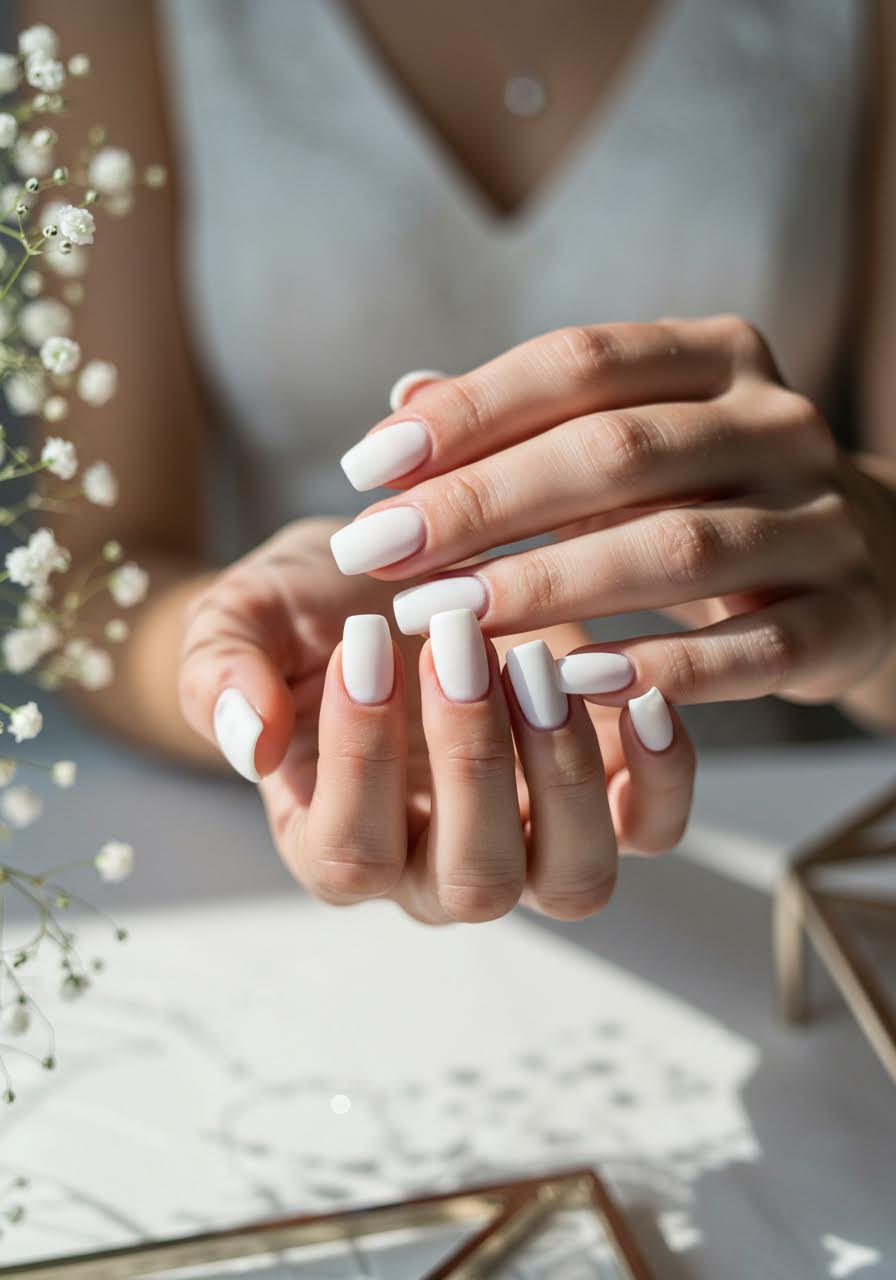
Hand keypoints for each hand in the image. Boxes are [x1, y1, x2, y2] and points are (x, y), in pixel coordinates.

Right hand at [178, 520, 694, 921]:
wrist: (384, 584)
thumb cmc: (306, 616)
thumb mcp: (241, 623)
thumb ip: (220, 673)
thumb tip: (245, 739)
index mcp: (337, 844)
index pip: (352, 853)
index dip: (360, 757)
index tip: (363, 642)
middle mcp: (436, 870)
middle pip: (474, 885)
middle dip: (472, 762)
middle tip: (458, 640)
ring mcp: (529, 842)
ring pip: (572, 880)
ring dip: (564, 774)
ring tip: (539, 661)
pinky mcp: (602, 797)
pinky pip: (652, 828)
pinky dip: (662, 776)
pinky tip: (638, 689)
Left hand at [334, 317, 895, 709]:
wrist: (868, 561)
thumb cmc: (706, 496)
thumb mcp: (625, 442)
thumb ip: (520, 424)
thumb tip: (401, 399)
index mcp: (716, 358)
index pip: (579, 362)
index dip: (468, 412)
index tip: (368, 468)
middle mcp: (778, 425)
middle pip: (616, 452)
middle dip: (483, 505)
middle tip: (379, 553)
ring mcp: (823, 522)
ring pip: (677, 548)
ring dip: (547, 587)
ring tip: (443, 621)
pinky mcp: (846, 619)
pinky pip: (750, 650)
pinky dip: (659, 668)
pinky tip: (569, 683)